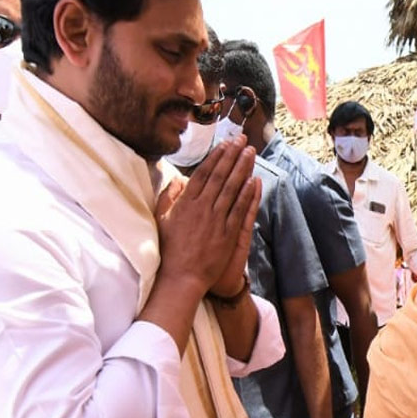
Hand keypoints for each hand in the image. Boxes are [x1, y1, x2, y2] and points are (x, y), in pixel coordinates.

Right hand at [156, 139, 258, 292]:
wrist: (181, 277)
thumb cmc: (170, 249)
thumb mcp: (162, 220)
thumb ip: (169, 198)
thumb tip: (176, 180)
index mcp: (185, 203)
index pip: (203, 173)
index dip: (216, 156)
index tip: (225, 143)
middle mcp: (202, 208)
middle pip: (220, 176)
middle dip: (232, 155)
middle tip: (243, 140)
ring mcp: (216, 220)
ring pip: (232, 189)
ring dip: (243, 168)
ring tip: (251, 152)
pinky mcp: (228, 233)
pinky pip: (239, 209)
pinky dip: (248, 193)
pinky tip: (254, 180)